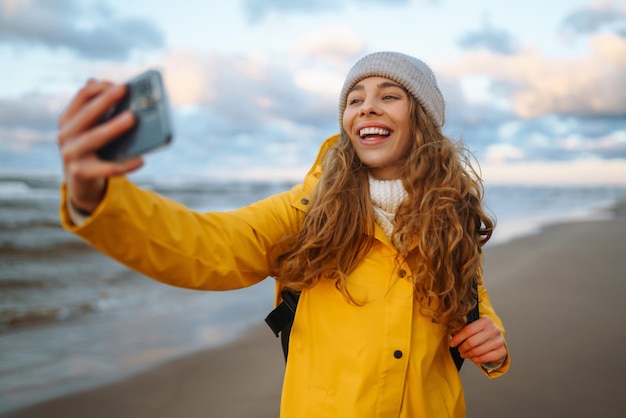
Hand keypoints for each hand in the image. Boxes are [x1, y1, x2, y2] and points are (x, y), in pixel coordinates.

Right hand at [57, 79, 143, 213]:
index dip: (100, 87)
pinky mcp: (81, 173)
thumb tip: (111, 86)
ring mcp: (71, 154)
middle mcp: (65, 135)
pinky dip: (124, 165)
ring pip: (95, 138)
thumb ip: (99, 110)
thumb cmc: (92, 150)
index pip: (82, 97)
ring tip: (132, 118)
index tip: (120, 83)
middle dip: (106, 100)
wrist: (80, 183)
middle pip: (88, 113)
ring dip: (113, 126)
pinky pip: (107, 168)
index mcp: (68, 120)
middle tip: (124, 90)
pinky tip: (141, 160)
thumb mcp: (92, 130)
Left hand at [449, 317, 506, 365]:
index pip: (468, 330)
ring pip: (477, 351)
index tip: (452, 343)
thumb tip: (455, 320)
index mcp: (486, 321)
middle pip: (472, 342)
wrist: (496, 339)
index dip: (458, 338)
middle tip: (459, 349)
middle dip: (462, 347)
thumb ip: (464, 323)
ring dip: (468, 354)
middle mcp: (494, 330)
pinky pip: (485, 358)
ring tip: (464, 354)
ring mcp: (499, 341)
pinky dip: (476, 359)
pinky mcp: (502, 351)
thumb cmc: (482, 332)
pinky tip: (472, 358)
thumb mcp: (474, 325)